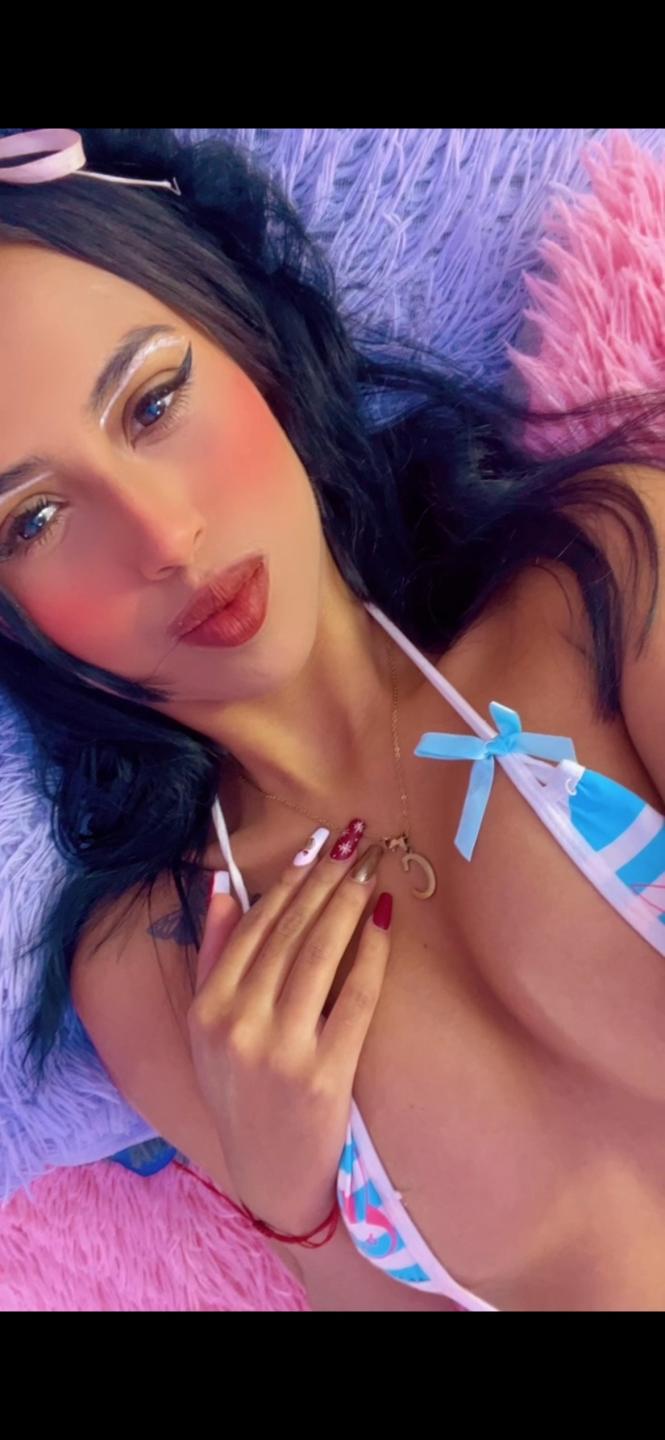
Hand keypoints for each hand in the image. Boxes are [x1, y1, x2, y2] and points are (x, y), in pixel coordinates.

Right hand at [187, 820, 392, 1236]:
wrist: (271, 1178)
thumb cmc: (240, 1096)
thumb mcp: (207, 1032)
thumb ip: (214, 956)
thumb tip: (223, 885)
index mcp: (209, 1010)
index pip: (254, 927)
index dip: (288, 880)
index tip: (316, 843)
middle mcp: (240, 1024)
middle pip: (290, 931)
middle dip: (326, 877)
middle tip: (356, 838)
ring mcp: (282, 1049)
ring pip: (321, 953)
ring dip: (348, 901)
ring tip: (371, 865)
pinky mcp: (326, 1072)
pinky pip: (356, 996)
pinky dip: (371, 952)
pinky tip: (384, 919)